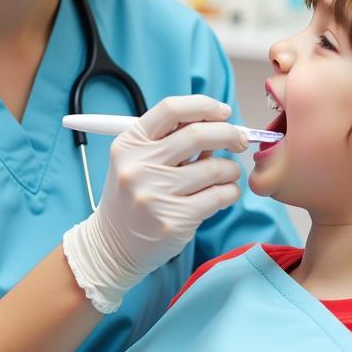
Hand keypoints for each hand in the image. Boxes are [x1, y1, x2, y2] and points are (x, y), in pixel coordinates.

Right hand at [63, 94, 246, 312]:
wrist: (112, 245)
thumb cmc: (132, 196)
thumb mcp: (137, 160)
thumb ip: (169, 139)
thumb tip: (219, 122)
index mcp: (130, 143)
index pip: (172, 109)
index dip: (204, 106)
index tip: (223, 112)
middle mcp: (140, 166)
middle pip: (198, 134)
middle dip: (229, 133)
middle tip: (240, 141)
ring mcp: (156, 194)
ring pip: (215, 167)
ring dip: (231, 168)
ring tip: (226, 174)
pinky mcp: (175, 220)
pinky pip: (220, 196)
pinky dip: (231, 191)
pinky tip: (224, 193)